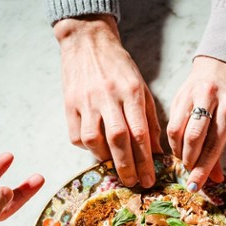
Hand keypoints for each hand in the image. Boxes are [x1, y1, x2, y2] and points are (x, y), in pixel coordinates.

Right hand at [54, 14, 161, 187]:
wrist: (87, 42)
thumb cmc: (119, 68)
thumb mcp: (141, 88)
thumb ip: (149, 119)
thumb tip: (156, 152)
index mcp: (131, 92)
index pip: (140, 133)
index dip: (146, 161)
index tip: (150, 179)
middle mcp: (108, 97)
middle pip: (118, 139)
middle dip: (127, 166)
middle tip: (134, 183)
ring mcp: (86, 101)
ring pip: (94, 140)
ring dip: (106, 159)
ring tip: (117, 169)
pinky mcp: (69, 105)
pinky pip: (77, 136)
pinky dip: (89, 148)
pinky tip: (98, 150)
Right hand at [167, 56, 225, 190]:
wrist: (218, 65)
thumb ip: (219, 149)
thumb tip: (215, 179)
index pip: (214, 144)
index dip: (203, 168)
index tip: (194, 186)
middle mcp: (210, 98)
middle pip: (193, 137)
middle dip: (189, 160)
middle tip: (189, 172)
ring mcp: (191, 95)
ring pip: (177, 131)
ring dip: (178, 151)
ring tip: (183, 159)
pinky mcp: (177, 96)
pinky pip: (171, 124)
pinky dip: (173, 141)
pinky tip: (178, 146)